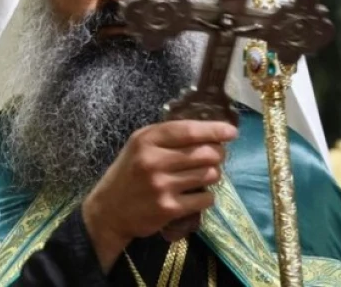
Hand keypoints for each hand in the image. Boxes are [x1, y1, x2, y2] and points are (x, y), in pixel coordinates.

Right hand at [81, 120, 237, 271]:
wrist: (108, 211)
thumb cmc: (128, 174)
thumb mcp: (139, 146)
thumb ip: (167, 136)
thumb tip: (208, 131)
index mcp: (146, 140)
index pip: (188, 130)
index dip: (214, 130)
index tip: (231, 132)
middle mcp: (153, 160)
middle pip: (205, 153)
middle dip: (218, 154)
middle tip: (216, 157)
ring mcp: (162, 185)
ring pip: (209, 175)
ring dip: (213, 175)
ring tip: (204, 176)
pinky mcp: (169, 208)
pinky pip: (205, 198)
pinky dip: (207, 197)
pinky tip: (196, 195)